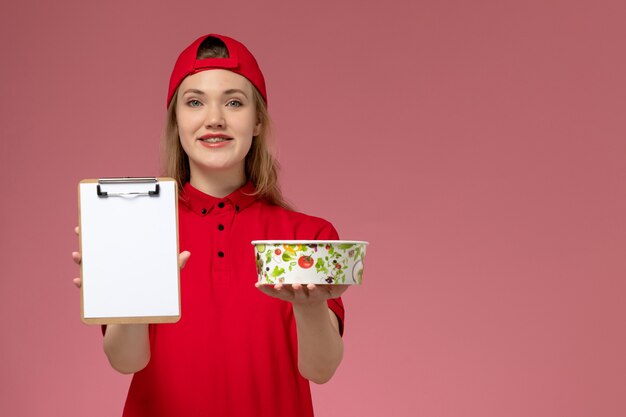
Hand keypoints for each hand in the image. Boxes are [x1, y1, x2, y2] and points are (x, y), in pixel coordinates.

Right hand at [71, 226, 190, 287]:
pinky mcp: (99, 295)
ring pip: (89, 267)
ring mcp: (104, 280)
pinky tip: (78, 280)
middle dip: (88, 239)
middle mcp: (112, 267)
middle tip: (80, 230)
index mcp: (126, 260)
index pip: (116, 241)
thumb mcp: (162, 278)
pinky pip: (87, 288)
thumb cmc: (150, 292)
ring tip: (79, 255)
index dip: (108, 230)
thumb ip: (173, 266)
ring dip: (82, 260)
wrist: (138, 318)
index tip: (101, 218)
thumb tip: (187, 253)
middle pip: (98, 251)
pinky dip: (82, 284)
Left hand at [255, 282, 348, 306]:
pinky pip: (272, 293)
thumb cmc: (322, 291)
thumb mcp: (334, 290)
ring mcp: (292, 295)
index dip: (313, 289)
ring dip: (279, 289)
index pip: (315, 292)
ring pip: (284, 293)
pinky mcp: (282, 294)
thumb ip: (342, 283)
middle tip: (295, 284)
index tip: (311, 285)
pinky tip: (257, 284)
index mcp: (315, 294)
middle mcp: (303, 295)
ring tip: (275, 283)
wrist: (309, 305)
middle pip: (299, 293)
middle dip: (297, 288)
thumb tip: (355, 273)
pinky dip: (265, 288)